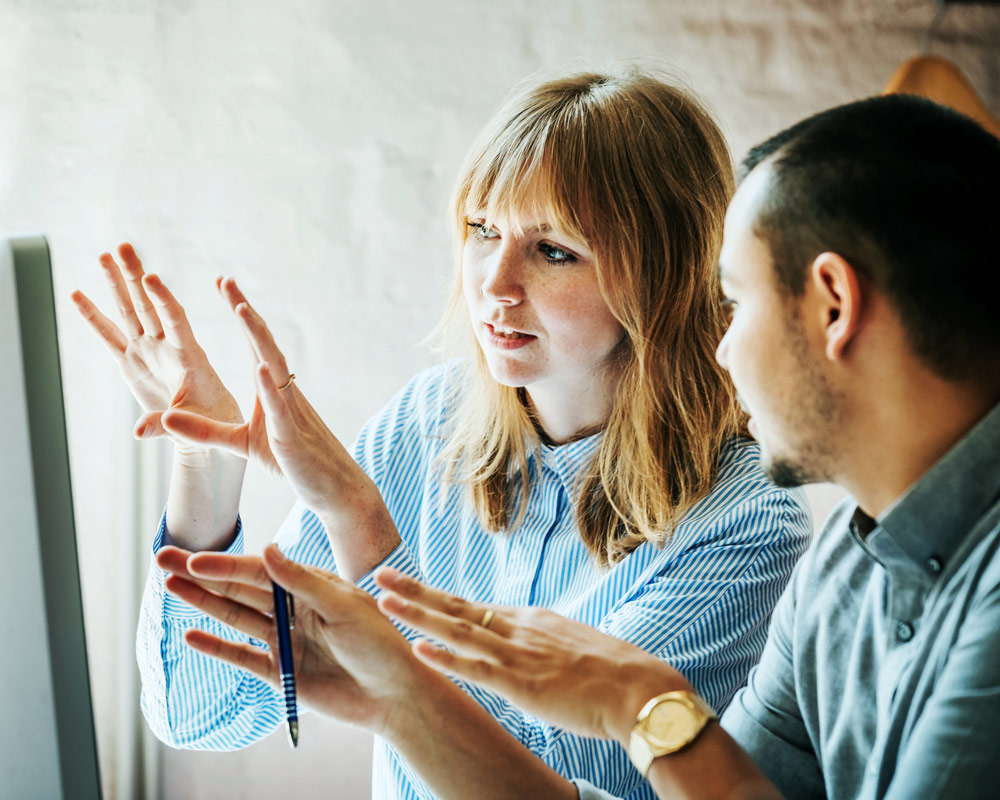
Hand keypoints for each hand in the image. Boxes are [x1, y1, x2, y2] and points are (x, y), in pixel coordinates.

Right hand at [71, 243, 242, 449]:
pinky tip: (77, 294)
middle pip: (149, 305)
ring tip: (104, 255)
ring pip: (129, 312)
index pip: (175, 321)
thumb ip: (167, 425)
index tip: (151, 277)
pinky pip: (108, 336)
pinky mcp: (132, 362)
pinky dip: (93, 317)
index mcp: (189, 356)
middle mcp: (166, 347)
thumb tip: (138, 433)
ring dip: (117, 285)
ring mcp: (147, 351)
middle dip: (135, 276)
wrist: (206, 427)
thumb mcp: (196, 426)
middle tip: (123, 247)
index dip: (163, 299)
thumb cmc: (211, 422)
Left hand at [158, 278, 399, 578]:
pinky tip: (261, 367)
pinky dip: (270, 386)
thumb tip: (167, 417)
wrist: (333, 488)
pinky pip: (280, 406)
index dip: (240, 313)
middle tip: (225, 280)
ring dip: (258, 337)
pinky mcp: (291, 435)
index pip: (255, 343)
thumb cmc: (292, 461)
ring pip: (274, 365)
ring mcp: (290, 409)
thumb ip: (204, 431)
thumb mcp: (240, 443)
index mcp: (272, 389)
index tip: (224, 284)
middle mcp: (283, 390)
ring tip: (241, 309)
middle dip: (244, 310)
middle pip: (263, 342)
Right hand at [158, 543, 426, 734]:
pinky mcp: (282, 673)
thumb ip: (303, 581)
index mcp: (310, 586)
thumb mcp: (344, 607)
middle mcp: (293, 608)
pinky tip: (191, 635)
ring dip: (203, 602)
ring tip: (169, 586)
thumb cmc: (380, 643)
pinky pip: (242, 657)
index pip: (259, 571)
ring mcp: (285, 640)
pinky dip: (217, 647)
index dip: (225, 565)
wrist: (394, 694)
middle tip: (163, 557)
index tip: (195, 559)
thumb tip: (268, 549)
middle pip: (239, 588)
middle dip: (201, 574)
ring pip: (235, 617)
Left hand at [375, 568, 692, 743]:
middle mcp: (519, 629)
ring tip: (383, 602)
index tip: (407, 586)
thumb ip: (540, 643)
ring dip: (418, 615)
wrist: (640, 688)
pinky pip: (478, 670)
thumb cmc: (612, 672)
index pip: (472, 607)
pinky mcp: (523, 684)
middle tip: (380, 574)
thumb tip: (524, 646)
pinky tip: (419, 650)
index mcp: (529, 620)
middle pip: (456, 606)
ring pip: (458, 630)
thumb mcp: (568, 645)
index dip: (435, 597)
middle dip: (415, 591)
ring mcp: (519, 655)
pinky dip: (446, 660)